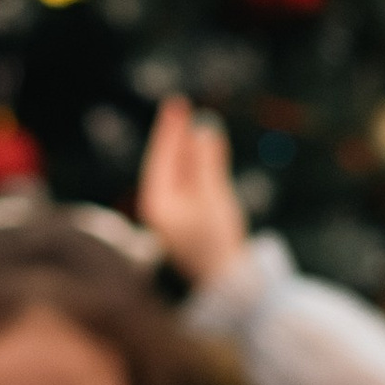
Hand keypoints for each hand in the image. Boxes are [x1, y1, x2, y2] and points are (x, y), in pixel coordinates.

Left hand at [136, 93, 246, 288]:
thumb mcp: (210, 196)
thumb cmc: (215, 240)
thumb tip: (203, 128)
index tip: (175, 105)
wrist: (227, 280)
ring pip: (179, 174)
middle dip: (176, 137)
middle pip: (166, 164)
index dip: (168, 130)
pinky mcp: (190, 221)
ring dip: (188, 149)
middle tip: (180, 106)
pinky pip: (190, 185)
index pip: (160, 159)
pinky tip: (205, 150)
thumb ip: (205, 162)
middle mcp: (161, 209)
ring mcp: (175, 216)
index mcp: (157, 204)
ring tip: (195, 124)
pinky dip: (197, 166)